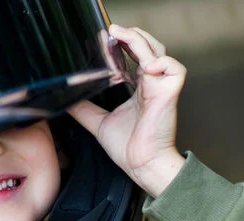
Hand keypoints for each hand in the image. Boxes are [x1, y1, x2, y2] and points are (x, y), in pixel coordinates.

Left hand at [68, 24, 186, 197]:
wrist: (141, 165)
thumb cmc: (128, 148)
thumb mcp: (98, 122)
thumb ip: (84, 109)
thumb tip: (68, 98)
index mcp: (139, 87)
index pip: (135, 55)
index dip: (124, 42)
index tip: (106, 37)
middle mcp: (151, 84)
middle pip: (148, 47)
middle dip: (132, 35)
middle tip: (112, 31)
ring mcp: (161, 87)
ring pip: (159, 52)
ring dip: (142, 40)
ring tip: (122, 34)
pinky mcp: (169, 94)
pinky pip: (175, 70)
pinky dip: (164, 62)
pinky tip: (147, 65)